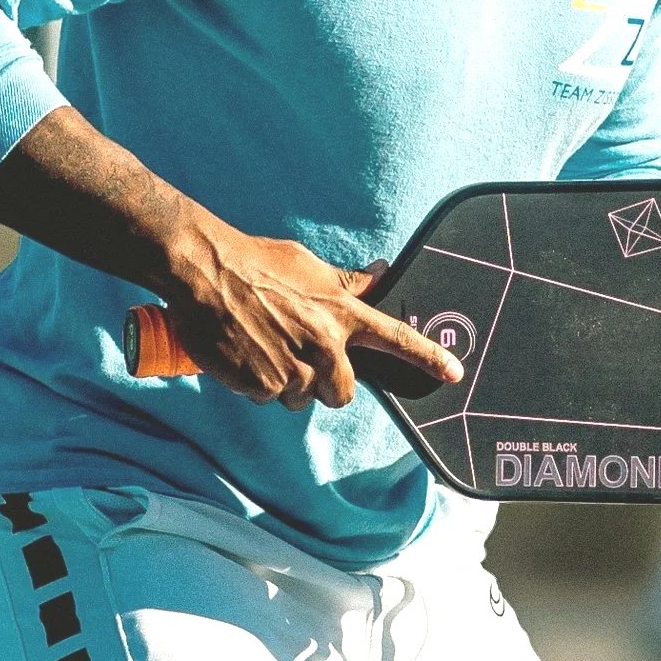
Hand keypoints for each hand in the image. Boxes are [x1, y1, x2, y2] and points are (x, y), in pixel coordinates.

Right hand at [156, 213, 462, 409]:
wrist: (206, 272)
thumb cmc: (256, 262)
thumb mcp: (309, 265)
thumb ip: (346, 283)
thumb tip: (381, 273)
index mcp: (341, 313)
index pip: (396, 338)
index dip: (428, 357)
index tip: (454, 373)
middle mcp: (325, 344)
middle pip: (342, 393)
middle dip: (323, 384)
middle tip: (296, 358)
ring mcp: (294, 367)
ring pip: (300, 398)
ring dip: (283, 383)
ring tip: (262, 346)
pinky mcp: (263, 384)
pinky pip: (266, 398)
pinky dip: (255, 383)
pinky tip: (243, 353)